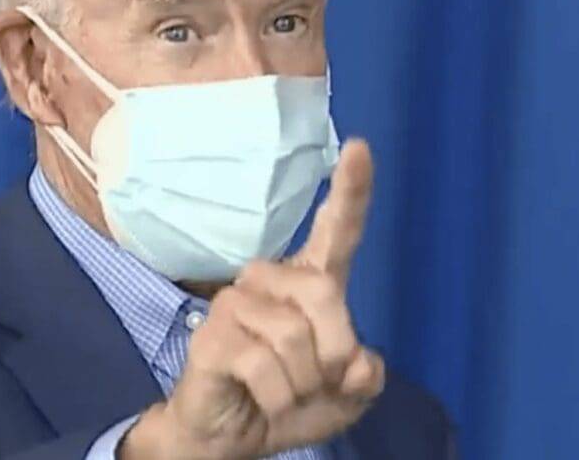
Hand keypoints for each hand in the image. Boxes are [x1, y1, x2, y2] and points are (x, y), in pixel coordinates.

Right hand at [121, 140, 384, 459]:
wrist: (232, 439)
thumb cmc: (290, 401)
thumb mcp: (346, 395)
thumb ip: (364, 374)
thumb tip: (359, 363)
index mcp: (311, 283)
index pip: (337, 230)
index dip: (351, 191)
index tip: (358, 147)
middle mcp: (272, 280)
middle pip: (325, 293)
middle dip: (334, 351)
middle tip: (320, 381)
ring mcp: (238, 303)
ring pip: (295, 335)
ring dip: (303, 383)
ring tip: (286, 391)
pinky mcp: (213, 335)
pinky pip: (265, 364)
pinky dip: (278, 397)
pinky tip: (263, 399)